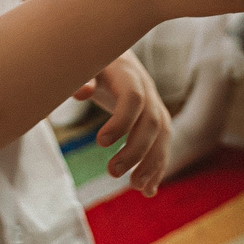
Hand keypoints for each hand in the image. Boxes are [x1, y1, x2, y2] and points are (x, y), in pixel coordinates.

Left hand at [77, 56, 169, 194]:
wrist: (111, 53)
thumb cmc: (90, 61)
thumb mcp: (82, 66)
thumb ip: (81, 77)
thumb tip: (81, 92)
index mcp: (127, 74)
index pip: (134, 98)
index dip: (122, 121)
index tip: (100, 143)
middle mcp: (147, 89)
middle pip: (151, 122)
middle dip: (136, 150)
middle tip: (111, 173)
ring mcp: (154, 104)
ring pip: (162, 135)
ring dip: (153, 163)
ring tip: (136, 188)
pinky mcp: (155, 118)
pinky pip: (162, 144)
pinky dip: (157, 167)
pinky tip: (148, 191)